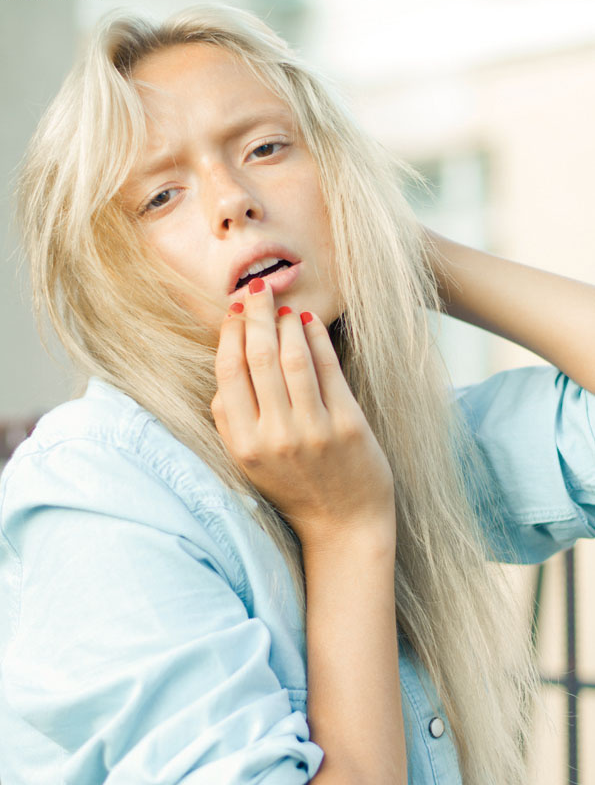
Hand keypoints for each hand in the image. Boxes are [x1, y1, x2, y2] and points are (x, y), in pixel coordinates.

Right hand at [211, 278, 395, 551]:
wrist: (344, 526)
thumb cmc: (294, 490)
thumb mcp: (249, 464)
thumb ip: (231, 422)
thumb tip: (225, 370)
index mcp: (244, 445)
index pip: (229, 374)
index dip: (230, 335)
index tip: (233, 312)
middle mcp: (276, 436)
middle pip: (260, 358)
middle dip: (256, 316)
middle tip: (256, 290)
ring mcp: (314, 430)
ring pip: (293, 357)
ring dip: (286, 322)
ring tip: (283, 306)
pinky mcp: (348, 425)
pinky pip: (328, 369)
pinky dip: (317, 339)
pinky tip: (310, 323)